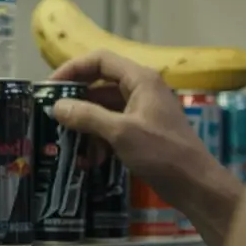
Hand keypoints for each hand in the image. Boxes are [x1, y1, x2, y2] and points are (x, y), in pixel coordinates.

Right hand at [50, 50, 218, 195]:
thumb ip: (87, 116)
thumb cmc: (161, 153)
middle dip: (77, 102)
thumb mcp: (120, 133)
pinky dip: (100, 140)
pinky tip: (91, 160)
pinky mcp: (143, 132)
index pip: (100, 60)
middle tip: (53, 117)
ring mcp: (142, 111)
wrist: (195, 185)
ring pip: (105, 110)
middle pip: (100, 85)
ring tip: (70, 145)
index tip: (50, 88)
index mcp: (140, 80)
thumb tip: (57, 106)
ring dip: (87, 126)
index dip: (72, 69)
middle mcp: (141, 89)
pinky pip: (113, 128)